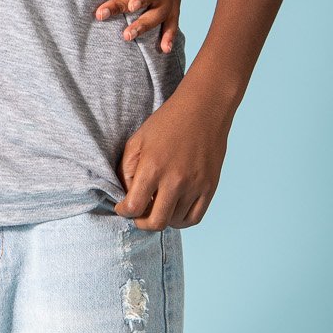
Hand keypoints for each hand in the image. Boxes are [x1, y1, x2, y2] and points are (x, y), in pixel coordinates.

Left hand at [95, 0, 185, 52]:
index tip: (131, 6)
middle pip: (153, 5)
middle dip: (138, 20)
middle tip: (123, 34)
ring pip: (161, 16)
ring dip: (147, 29)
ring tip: (129, 38)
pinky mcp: (173, 3)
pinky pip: (173, 21)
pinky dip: (170, 35)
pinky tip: (164, 50)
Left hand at [115, 76, 231, 230]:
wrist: (203, 109)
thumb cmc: (166, 123)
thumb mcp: (137, 141)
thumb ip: (126, 170)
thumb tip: (125, 196)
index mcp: (153, 167)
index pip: (133, 207)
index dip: (123, 212)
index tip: (123, 208)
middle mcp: (175, 180)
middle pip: (155, 223)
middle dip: (141, 223)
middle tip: (138, 214)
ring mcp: (195, 185)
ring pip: (174, 222)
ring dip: (162, 218)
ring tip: (156, 206)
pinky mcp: (210, 187)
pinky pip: (194, 218)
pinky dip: (181, 220)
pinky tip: (174, 210)